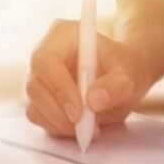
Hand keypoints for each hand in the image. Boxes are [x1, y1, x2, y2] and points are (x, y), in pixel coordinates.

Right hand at [26, 19, 154, 136]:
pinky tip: (80, 127)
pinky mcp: (40, 99)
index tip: (79, 111)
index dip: (58, 87)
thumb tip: (94, 101)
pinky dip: (58, 128)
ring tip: (90, 127)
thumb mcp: (129, 73)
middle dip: (58, 111)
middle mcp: (44, 56)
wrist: (121, 76)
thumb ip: (116, 86)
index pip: (45, 60)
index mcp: (61, 36)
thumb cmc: (122, 66)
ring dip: (59, 123)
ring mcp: (39, 79)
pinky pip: (39, 118)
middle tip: (84, 126)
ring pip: (34, 106)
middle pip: (35, 86)